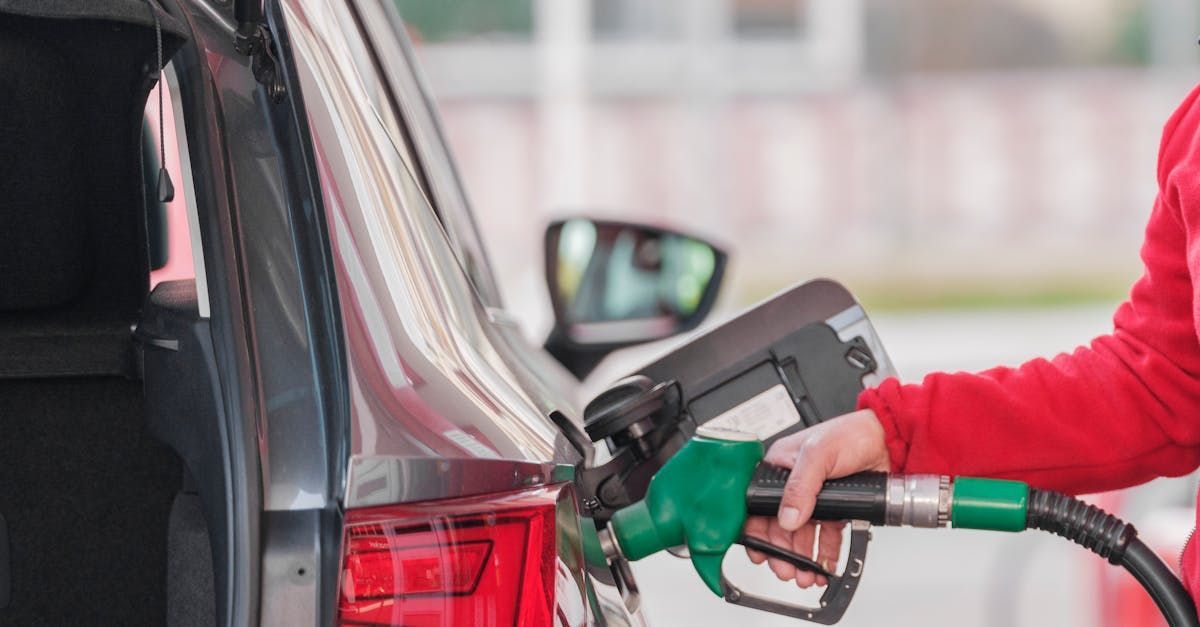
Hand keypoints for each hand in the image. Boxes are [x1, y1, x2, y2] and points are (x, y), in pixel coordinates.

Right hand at [743, 409, 889, 586]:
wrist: (888, 439)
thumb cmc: (851, 433)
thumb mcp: (818, 453)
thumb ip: (800, 486)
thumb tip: (787, 517)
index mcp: (779, 466)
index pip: (758, 504)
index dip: (757, 531)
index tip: (761, 553)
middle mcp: (794, 483)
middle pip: (780, 525)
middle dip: (782, 552)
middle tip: (787, 569)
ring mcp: (814, 497)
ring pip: (801, 535)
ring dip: (802, 557)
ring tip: (805, 574)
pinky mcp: (835, 507)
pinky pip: (825, 535)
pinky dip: (823, 552)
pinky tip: (824, 565)